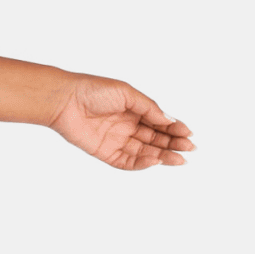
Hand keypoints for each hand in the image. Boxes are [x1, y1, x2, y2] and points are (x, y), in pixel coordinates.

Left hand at [48, 74, 194, 168]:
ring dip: (162, 156)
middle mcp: (126, 125)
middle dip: (173, 144)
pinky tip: (154, 160)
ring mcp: (116, 140)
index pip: (159, 122)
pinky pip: (126, 161)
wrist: (65, 100)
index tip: (189, 133)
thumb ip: (149, 108)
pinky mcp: (105, 152)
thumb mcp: (127, 94)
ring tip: (178, 159)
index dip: (175, 128)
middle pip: (155, 139)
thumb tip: (170, 120)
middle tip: (189, 149)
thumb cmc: (93, 90)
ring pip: (144, 152)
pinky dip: (141, 163)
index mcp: (133, 109)